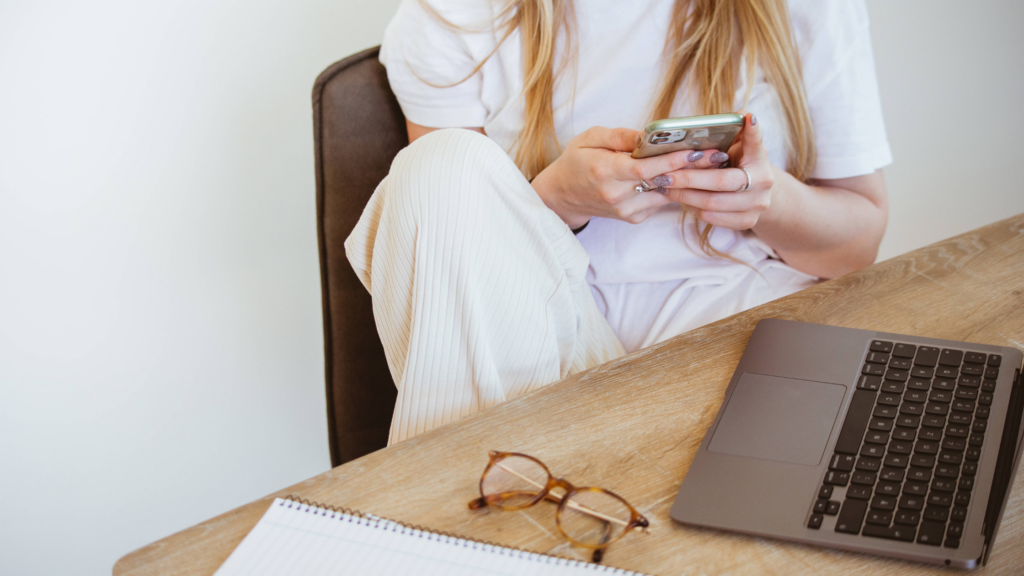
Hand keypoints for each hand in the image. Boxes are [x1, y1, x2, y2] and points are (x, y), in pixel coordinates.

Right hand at [530, 127, 715, 228]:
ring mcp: (625, 210)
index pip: (644, 169)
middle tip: (716, 155)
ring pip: (664, 193)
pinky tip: (685, 175)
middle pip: (660, 182)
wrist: (563, 197)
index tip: (694, 149)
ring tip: (709, 163)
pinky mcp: (632, 218)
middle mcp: (615, 195)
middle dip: (690, 168)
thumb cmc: (575, 162)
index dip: (671, 161)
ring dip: (685, 180)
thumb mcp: (589, 138)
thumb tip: (646, 135)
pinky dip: (671, 188)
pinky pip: (659, 201)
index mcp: (603, 172)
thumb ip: (618, 136)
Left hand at [658, 113, 775, 230]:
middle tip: (663, 175)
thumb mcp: (739, 145)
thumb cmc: (739, 163)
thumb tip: (740, 114)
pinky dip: (691, 208)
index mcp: (761, 159)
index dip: (753, 131)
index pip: (756, 142)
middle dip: (688, 178)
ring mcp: (756, 205)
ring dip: (684, 196)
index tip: (748, 117)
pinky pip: (711, 217)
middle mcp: (763, 183)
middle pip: (720, 182)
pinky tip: (678, 198)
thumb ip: (736, 132)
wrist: (756, 192)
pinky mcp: (747, 222)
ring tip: (664, 187)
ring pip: (712, 203)